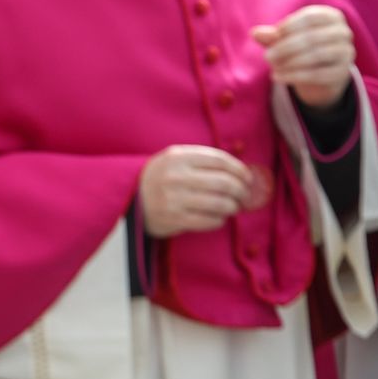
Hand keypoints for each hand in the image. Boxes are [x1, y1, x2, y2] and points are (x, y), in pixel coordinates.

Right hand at [138, 145, 253, 237]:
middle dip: (241, 191)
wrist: (130, 197)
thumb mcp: (175, 159)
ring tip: (233, 207)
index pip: (220, 160)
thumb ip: (203, 160)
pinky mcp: (175, 219)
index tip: (247, 177)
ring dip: (233, 206)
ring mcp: (175, 199)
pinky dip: (220, 220)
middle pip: (224, 183)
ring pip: (220, 203)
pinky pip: (210, 221)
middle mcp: (176, 176)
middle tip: (244, 195)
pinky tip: (218, 217)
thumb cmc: (161, 176)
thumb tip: (241, 171)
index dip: (240, 169)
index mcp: (178, 157)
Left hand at [251, 5, 354, 109]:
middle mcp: (343, 32)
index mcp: (331, 16)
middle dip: (286, 47)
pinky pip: (318, 74)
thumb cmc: (301, 48)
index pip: (310, 17)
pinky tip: (278, 77)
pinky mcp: (342, 73)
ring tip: (272, 67)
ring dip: (290, 62)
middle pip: (312, 37)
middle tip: (266, 56)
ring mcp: (346, 53)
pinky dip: (295, 76)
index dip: (289, 26)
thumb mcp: (285, 39)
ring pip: (316, 56)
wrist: (321, 74)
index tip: (273, 36)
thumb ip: (272, 35)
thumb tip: (255, 33)